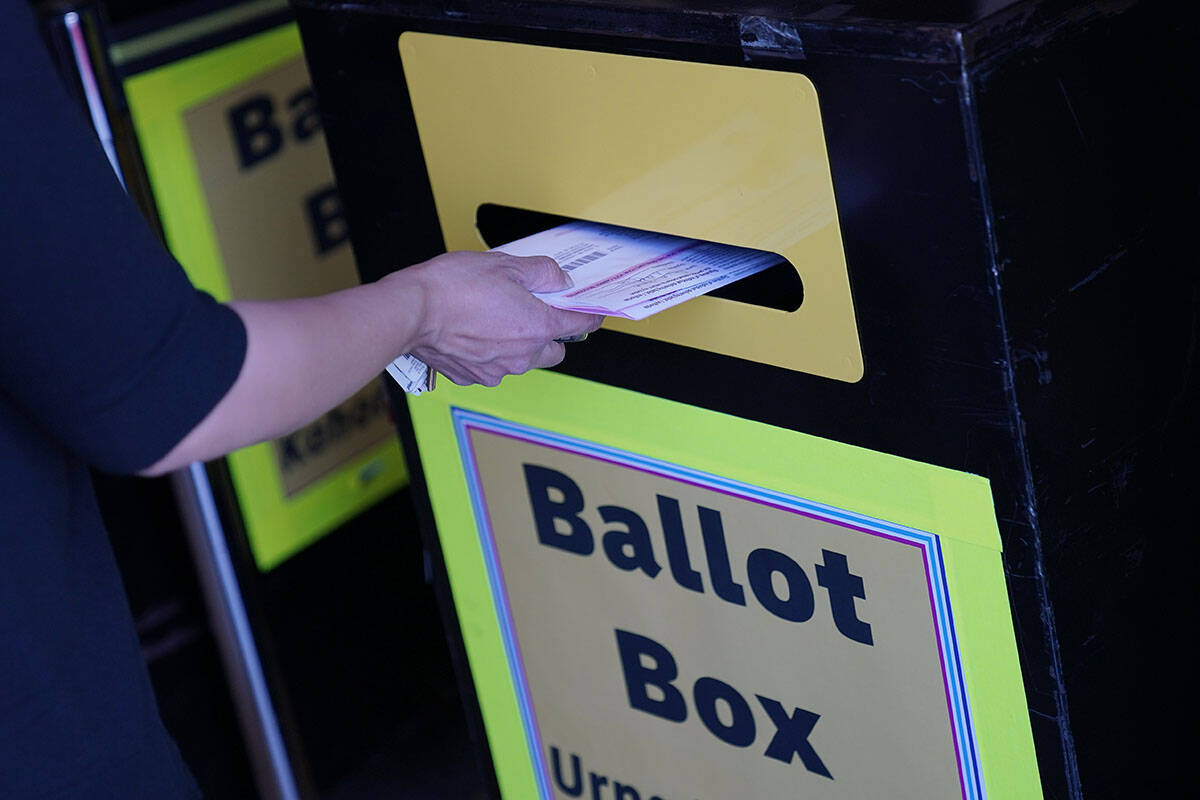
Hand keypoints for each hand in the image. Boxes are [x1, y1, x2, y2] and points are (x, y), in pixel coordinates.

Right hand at [396, 250, 602, 385]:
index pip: (580, 325)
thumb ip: (542, 272)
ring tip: (496, 318)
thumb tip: (560, 280)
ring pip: (523, 361)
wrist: (412, 311)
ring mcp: (498, 371)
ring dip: (519, 344)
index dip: (587, 314)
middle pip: (555, 349)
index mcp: (538, 327)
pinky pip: (494, 367)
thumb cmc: (454, 287)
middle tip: (533, 310)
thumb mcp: (506, 264)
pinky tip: (475, 332)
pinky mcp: (474, 377)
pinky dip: (491, 353)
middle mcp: (523, 356)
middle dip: (550, 333)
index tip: (589, 310)